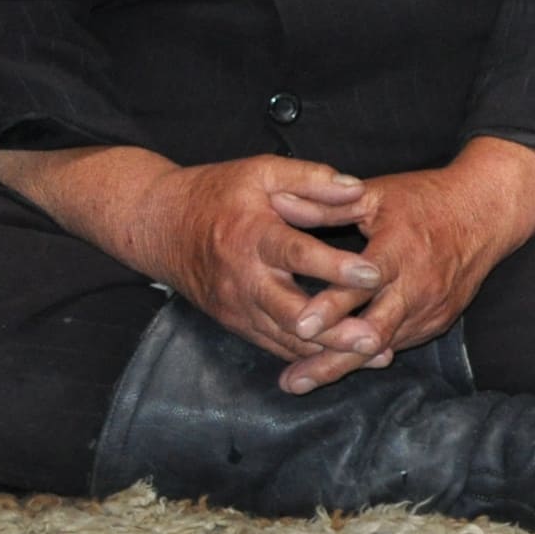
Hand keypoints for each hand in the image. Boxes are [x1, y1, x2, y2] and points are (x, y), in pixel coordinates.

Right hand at [0, 146, 384, 364]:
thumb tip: (357, 189)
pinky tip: (344, 361)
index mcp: (252, 235)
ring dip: (330, 351)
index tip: (374, 273)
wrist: (159, 226)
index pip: (297, 254)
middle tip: (376, 335)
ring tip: (375, 357)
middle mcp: (243, 278)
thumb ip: (311, 179)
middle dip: (336, 329)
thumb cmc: (217, 193)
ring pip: (286, 338)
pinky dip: (308, 355)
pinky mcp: (235, 322)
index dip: (336, 266)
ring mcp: (236, 306)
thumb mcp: (261, 172)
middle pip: (292, 311)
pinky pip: (274, 345)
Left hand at [276, 139, 534, 391]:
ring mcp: (430, 309)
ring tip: (301, 381)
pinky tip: (333, 367)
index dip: (332, 306)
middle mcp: (417, 286)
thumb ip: (326, 206)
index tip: (300, 324)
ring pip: (382, 347)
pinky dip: (366, 357)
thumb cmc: (423, 200)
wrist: (485, 214)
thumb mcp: (376, 195)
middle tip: (294, 379)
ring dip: (342, 365)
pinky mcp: (438, 322)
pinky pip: (397, 344)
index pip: (362, 284)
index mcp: (399, 250)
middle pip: (371, 332)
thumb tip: (277, 204)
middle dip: (332, 358)